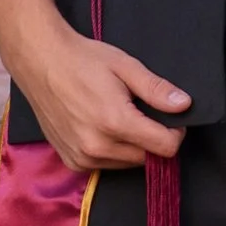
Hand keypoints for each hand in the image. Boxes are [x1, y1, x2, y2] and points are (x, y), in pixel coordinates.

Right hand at [15, 23, 190, 172]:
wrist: (40, 61)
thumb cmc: (83, 59)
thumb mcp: (126, 67)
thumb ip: (157, 90)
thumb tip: (185, 105)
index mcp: (115, 122)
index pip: (166, 147)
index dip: (175, 132)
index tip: (170, 117)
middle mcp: (98, 146)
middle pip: (147, 158)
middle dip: (153, 139)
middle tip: (140, 112)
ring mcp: (82, 157)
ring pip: (127, 164)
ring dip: (132, 147)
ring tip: (117, 116)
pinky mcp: (71, 161)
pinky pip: (105, 165)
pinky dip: (111, 152)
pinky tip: (101, 127)